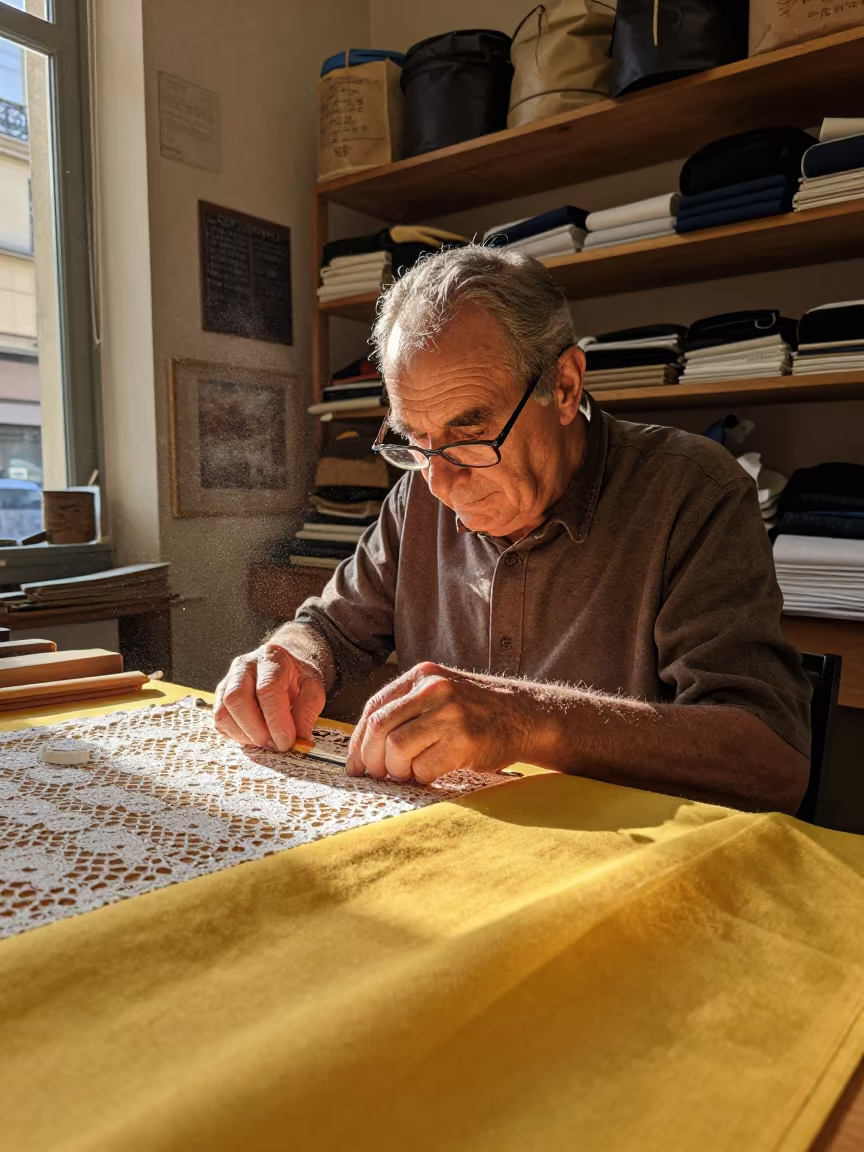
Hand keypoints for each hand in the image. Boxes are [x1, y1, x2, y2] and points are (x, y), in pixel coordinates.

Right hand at [213, 642, 324, 751]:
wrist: (283, 666)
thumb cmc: (296, 678)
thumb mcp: (312, 688)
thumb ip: (308, 711)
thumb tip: (299, 739)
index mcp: (271, 659)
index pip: (267, 689)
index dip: (276, 720)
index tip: (286, 742)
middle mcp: (244, 666)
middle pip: (237, 698)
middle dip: (256, 730)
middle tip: (275, 746)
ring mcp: (227, 681)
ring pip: (223, 712)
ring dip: (245, 735)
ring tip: (267, 742)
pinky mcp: (220, 697)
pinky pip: (220, 721)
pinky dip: (236, 735)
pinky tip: (254, 736)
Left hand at [346, 661, 530, 782]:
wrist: (526, 716)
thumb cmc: (478, 711)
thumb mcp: (441, 693)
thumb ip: (407, 709)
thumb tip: (364, 747)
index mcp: (423, 675)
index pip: (374, 707)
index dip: (359, 740)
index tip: (356, 763)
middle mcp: (434, 689)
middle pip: (379, 727)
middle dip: (371, 758)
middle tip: (377, 775)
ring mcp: (450, 714)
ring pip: (397, 748)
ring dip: (397, 770)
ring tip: (408, 773)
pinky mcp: (465, 741)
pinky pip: (424, 767)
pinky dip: (421, 776)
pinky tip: (430, 773)